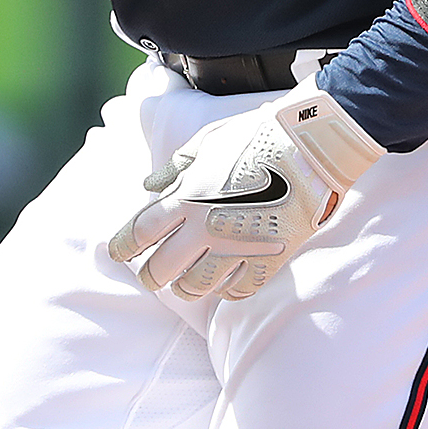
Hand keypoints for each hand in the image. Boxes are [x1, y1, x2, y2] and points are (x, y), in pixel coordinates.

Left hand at [108, 90, 384, 299]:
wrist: (310, 146)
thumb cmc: (255, 136)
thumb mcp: (206, 142)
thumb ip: (174, 169)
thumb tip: (148, 186)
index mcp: (187, 197)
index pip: (141, 232)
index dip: (123, 247)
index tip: (117, 254)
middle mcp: (206, 227)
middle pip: (163, 269)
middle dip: (151, 277)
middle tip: (150, 279)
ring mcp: (238, 247)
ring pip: (198, 287)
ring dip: (185, 289)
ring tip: (183, 287)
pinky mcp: (269, 259)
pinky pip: (240, 290)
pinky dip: (228, 291)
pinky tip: (224, 286)